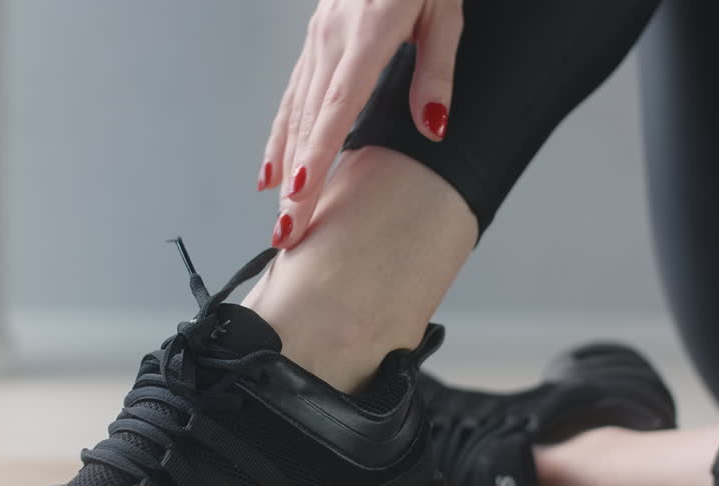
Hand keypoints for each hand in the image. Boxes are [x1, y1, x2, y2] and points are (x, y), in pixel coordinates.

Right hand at [258, 0, 462, 248]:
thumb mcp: (445, 13)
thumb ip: (436, 72)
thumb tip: (433, 126)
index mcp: (366, 35)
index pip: (336, 110)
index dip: (316, 158)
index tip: (301, 197)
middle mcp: (331, 39)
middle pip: (308, 123)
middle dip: (295, 182)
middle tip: (286, 231)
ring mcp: (318, 38)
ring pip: (295, 112)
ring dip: (284, 166)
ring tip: (279, 212)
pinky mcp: (316, 38)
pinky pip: (294, 94)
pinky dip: (282, 135)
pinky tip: (274, 166)